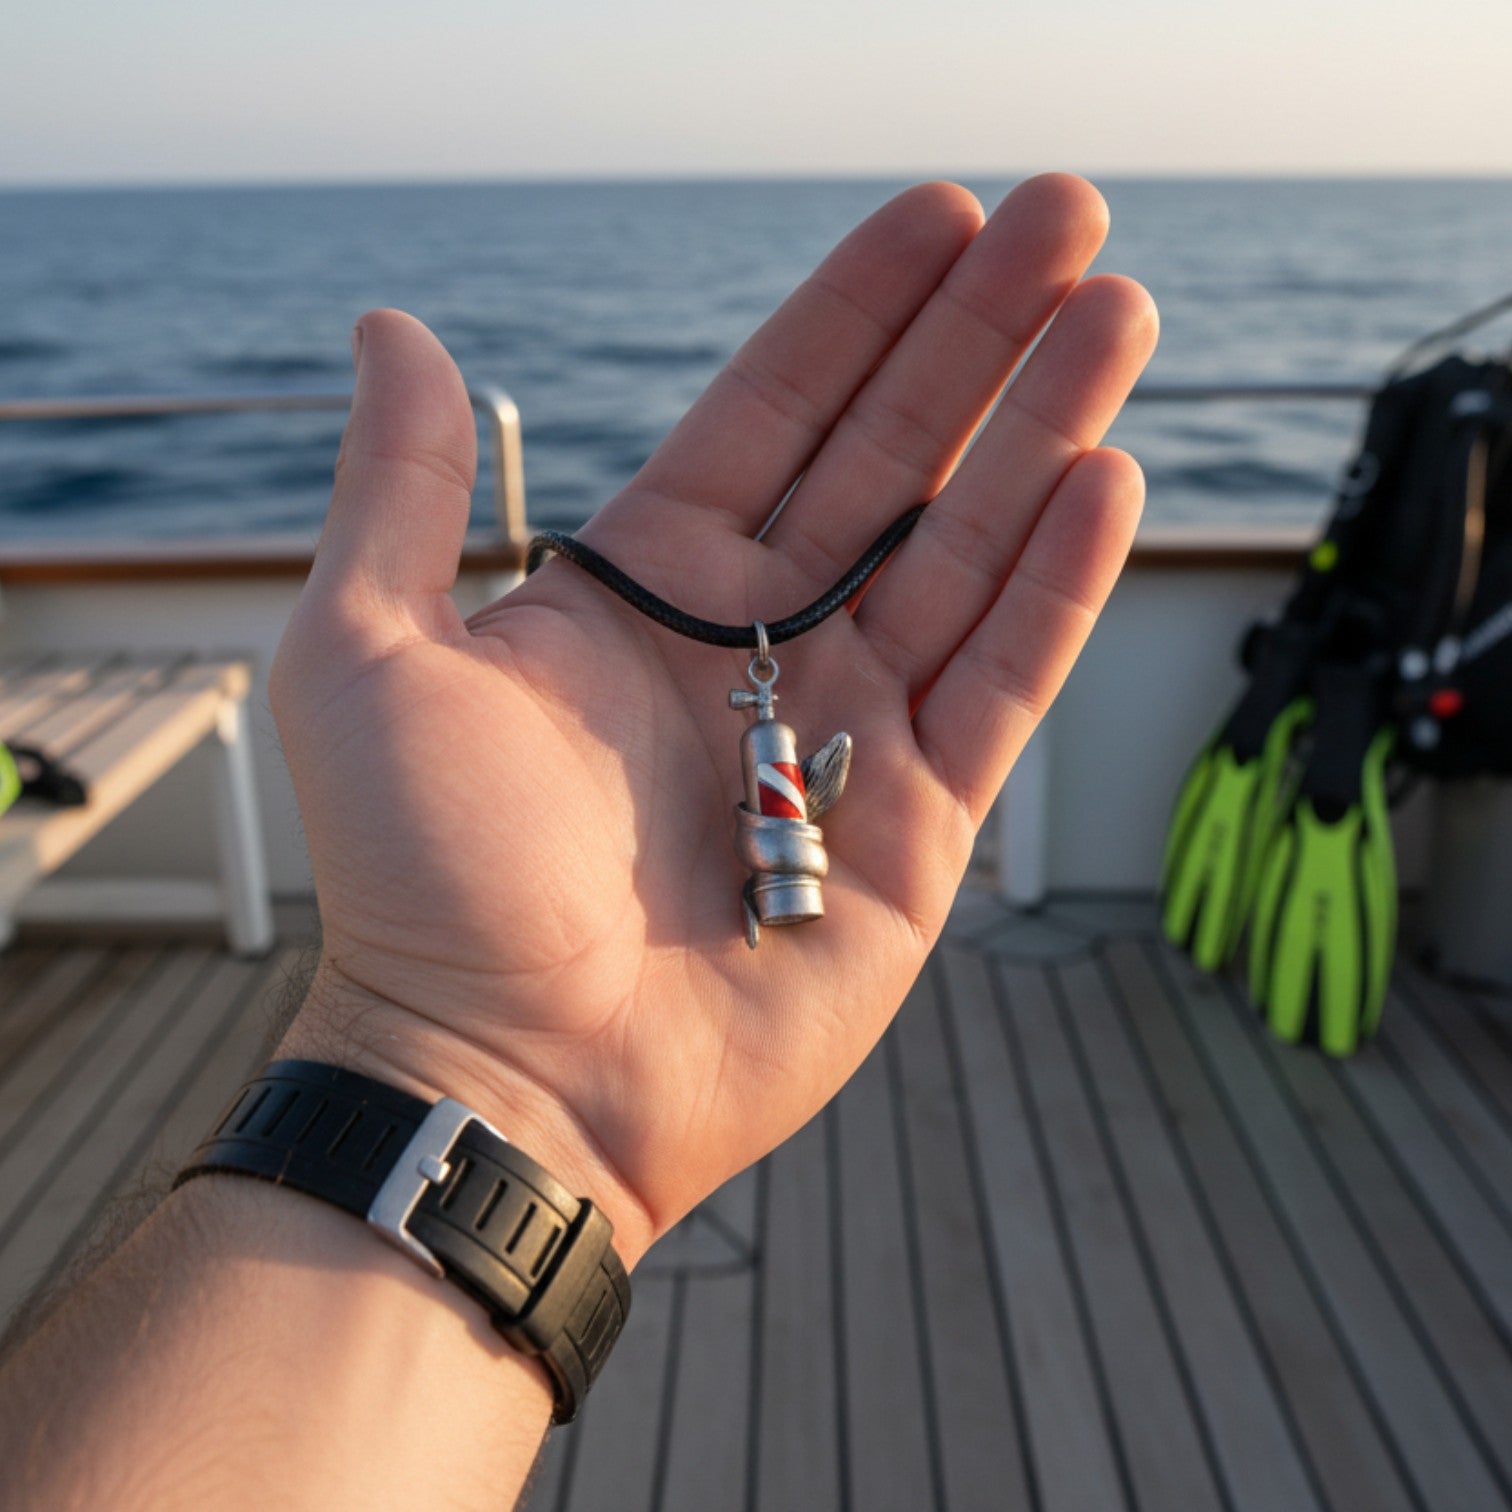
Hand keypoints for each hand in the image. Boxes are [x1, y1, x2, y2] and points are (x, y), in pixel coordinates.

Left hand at [270, 176, 1156, 1265]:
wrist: (507, 1077)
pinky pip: (999, 682)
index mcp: (645, 592)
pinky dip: (1054, 584)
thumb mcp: (367, 655)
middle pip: (893, 459)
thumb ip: (400, 487)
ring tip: (1118, 313)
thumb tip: (392, 329)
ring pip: (967, 552)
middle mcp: (756, 646)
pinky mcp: (914, 828)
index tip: (942, 215)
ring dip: (1044, 430)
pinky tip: (1104, 478)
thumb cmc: (423, 886)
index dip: (860, 312)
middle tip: (1068, 215)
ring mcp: (844, 733)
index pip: (776, 412)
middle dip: (982, 337)